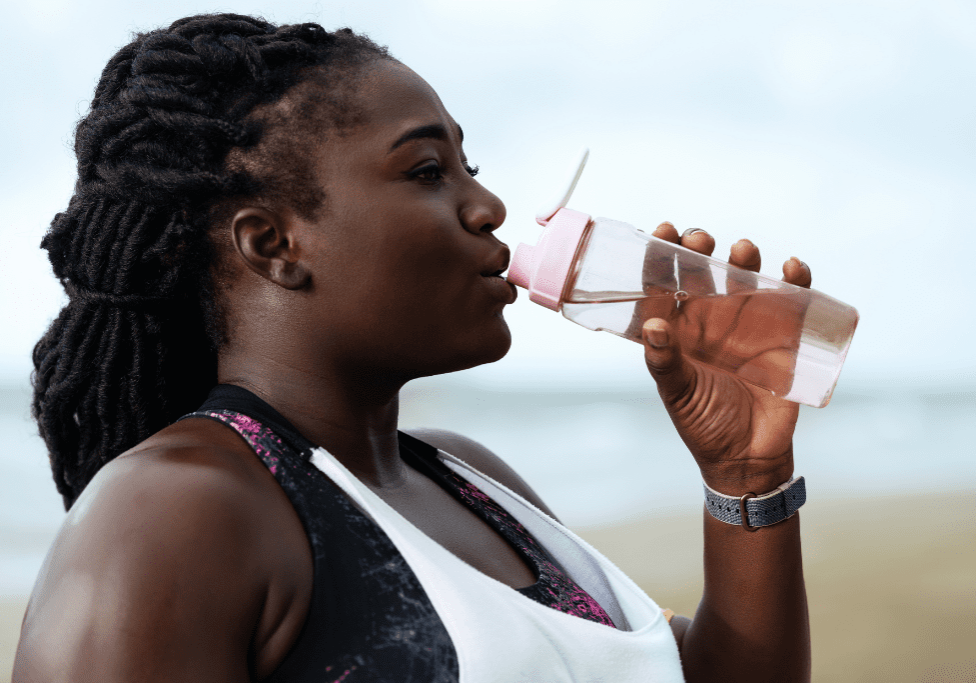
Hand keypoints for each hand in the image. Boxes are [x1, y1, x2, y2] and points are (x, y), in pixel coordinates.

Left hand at [638, 223, 812, 494]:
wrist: (748, 458)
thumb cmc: (704, 425)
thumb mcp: (678, 394)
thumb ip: (664, 362)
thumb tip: (653, 326)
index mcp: (679, 330)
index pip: (665, 284)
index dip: (661, 255)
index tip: (662, 230)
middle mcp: (711, 321)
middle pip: (705, 273)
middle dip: (701, 251)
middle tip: (700, 240)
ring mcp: (748, 325)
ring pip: (746, 279)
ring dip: (745, 260)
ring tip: (742, 250)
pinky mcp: (783, 336)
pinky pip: (792, 300)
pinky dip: (796, 280)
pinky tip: (792, 268)